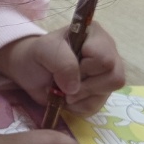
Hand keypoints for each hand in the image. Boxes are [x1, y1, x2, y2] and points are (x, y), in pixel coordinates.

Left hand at [0, 24, 125, 115]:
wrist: (30, 71)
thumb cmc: (38, 55)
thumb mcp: (44, 50)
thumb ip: (62, 62)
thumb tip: (75, 87)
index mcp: (96, 36)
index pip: (105, 59)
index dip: (85, 69)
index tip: (65, 66)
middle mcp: (109, 53)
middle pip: (114, 78)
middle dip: (84, 86)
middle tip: (64, 82)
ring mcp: (107, 75)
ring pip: (107, 95)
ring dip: (80, 98)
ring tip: (63, 90)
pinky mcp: (100, 93)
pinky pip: (96, 107)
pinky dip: (77, 107)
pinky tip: (67, 97)